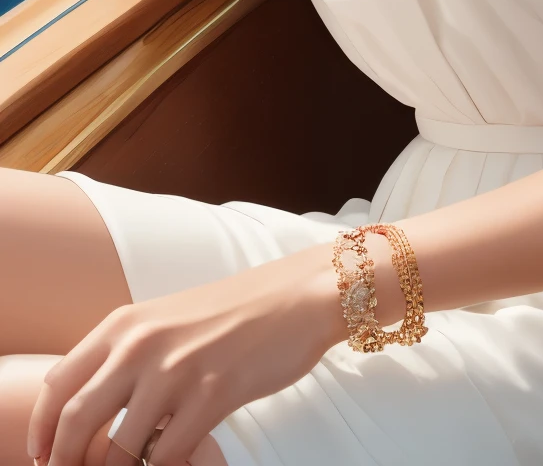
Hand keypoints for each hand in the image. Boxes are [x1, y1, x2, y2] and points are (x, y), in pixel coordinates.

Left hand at [24, 240, 400, 465]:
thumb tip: (83, 406)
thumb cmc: (234, 313)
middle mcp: (140, 344)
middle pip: (73, 423)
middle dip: (66, 461)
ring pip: (115, 451)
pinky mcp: (211, 396)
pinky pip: (163, 458)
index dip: (41, 431)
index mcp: (124, 324)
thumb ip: (125, 354)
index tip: (45, 457)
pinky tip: (173, 462)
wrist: (296, 297)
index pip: (56, 385)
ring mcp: (175, 371)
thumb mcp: (166, 321)